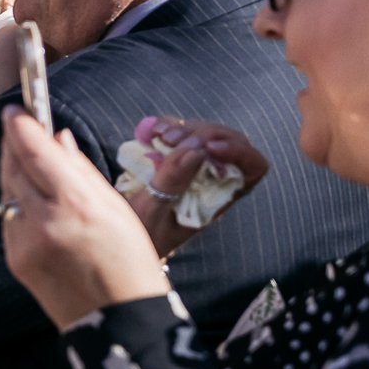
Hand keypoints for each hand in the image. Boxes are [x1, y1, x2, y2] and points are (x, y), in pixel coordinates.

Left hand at [0, 108, 172, 331]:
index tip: (15, 110)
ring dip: (14, 173)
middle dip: (14, 145)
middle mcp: (46, 221)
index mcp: (77, 204)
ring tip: (28, 162)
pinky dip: (18, 205)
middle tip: (17, 128)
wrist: (118, 320)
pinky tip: (34, 203)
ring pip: (8, 192)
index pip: (35, 152)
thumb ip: (82, 170)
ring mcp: (26, 242)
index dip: (21, 126)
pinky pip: (10, 219)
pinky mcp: (15, 260)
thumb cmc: (130, 261)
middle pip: (15, 168)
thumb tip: (58, 138)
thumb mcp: (118, 209)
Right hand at [128, 116, 269, 259]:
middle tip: (171, 140)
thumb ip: (173, 182)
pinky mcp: (171, 159)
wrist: (114, 243)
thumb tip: (197, 150)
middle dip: (204, 135)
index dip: (239, 151)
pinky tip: (152, 132)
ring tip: (160, 136)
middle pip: (230, 143)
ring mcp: (192, 168)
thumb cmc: (137, 236)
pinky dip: (168, 126)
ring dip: (185, 128)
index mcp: (218, 200)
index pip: (253, 168)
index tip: (208, 147)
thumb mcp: (152, 213)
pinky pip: (180, 133)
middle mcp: (212, 182)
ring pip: (207, 134)